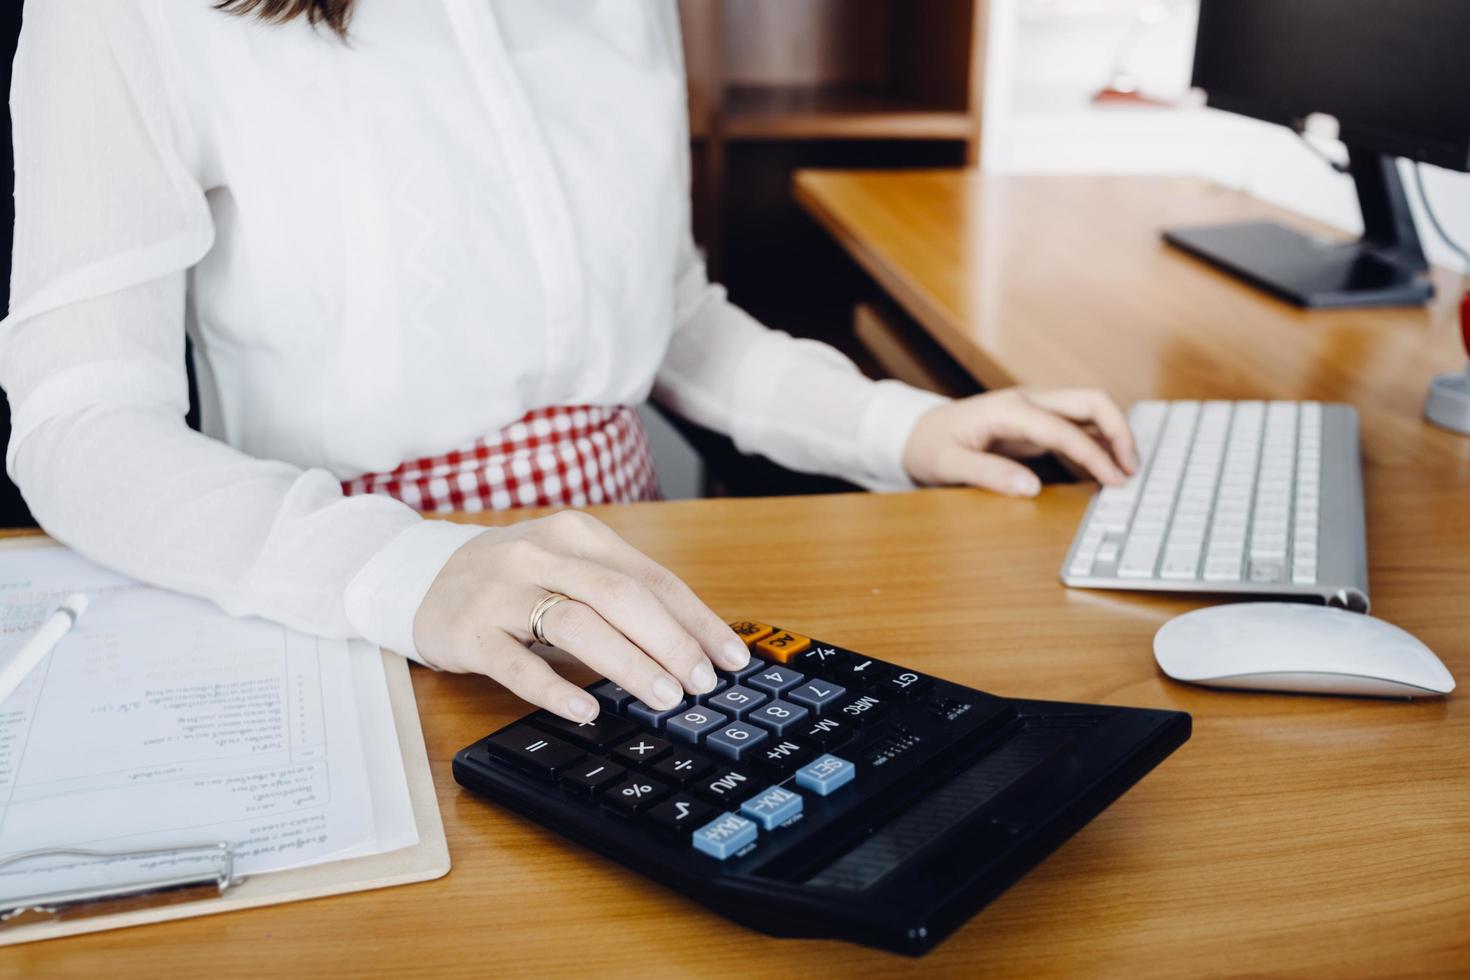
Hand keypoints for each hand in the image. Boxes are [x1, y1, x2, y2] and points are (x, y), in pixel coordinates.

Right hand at [413, 511, 749, 721]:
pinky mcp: (470, 630)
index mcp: (577, 535)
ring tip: (664, 696)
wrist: (420, 577)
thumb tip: (693, 648)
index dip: (697, 620)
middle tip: (702, 683)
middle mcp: (541, 554)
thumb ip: (620, 598)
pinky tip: (587, 709)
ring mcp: (502, 591)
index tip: (731, 658)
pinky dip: (556, 687)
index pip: (651, 578)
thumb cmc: (513, 580)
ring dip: (628, 664)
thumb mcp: (568, 571)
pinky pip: (518, 663)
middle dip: (671, 642)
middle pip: (621, 596)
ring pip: (577, 625)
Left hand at [902, 387, 1137, 495]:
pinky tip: (1105, 468)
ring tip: (1126, 472)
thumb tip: (1031, 488)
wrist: (915, 432)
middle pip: (1090, 401)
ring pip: (1088, 411)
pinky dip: (1097, 443)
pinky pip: (1076, 428)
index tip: (1115, 480)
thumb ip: (988, 474)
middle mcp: (1027, 401)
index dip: (1094, 455)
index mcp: (1008, 409)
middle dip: (1120, 430)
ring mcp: (1034, 410)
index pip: (1065, 429)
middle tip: (1132, 468)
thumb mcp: (948, 464)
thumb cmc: (928, 446)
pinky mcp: (1035, 424)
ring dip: (1113, 436)